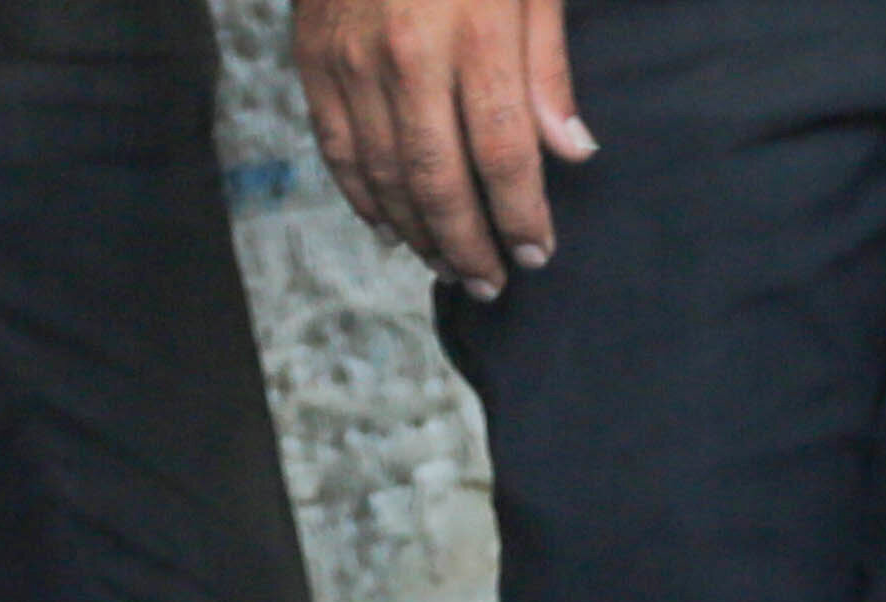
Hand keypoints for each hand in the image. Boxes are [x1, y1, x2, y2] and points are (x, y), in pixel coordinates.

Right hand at [296, 0, 589, 295]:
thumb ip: (545, 64)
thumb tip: (572, 151)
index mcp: (472, 33)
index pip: (502, 153)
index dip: (520, 214)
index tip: (538, 252)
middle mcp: (407, 55)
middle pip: (439, 180)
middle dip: (469, 244)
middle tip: (492, 283)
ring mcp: (351, 59)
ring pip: (385, 177)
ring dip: (419, 234)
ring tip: (450, 266)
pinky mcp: (313, 56)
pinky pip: (338, 149)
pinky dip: (365, 198)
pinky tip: (393, 227)